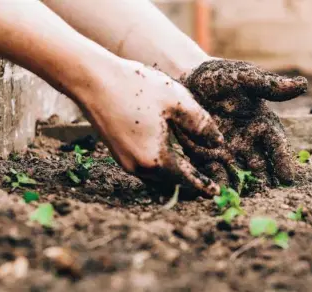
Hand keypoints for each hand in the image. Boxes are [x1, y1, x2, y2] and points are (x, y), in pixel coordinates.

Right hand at [79, 59, 222, 195]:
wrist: (93, 79)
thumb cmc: (136, 87)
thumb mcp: (177, 101)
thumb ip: (201, 124)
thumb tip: (218, 143)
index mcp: (156, 159)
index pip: (186, 179)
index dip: (203, 185)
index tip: (216, 192)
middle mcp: (139, 167)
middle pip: (171, 182)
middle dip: (189, 183)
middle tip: (207, 183)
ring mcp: (125, 161)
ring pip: (157, 177)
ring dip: (174, 176)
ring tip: (192, 171)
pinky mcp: (117, 152)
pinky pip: (145, 167)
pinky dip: (160, 166)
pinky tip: (169, 155)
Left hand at [178, 59, 307, 186]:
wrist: (187, 80)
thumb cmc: (220, 77)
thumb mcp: (244, 78)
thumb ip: (269, 86)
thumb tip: (302, 85)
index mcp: (263, 125)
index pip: (277, 146)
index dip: (283, 161)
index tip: (288, 178)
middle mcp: (249, 143)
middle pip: (261, 167)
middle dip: (265, 182)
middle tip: (269, 198)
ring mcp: (229, 153)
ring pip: (240, 175)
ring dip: (243, 188)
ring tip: (245, 201)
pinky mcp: (207, 158)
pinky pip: (215, 174)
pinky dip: (218, 184)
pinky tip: (219, 194)